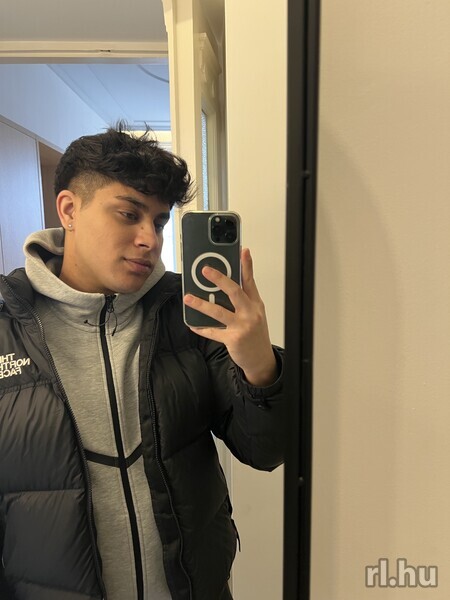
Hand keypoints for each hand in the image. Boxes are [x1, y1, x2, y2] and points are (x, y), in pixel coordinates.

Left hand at [183, 248, 277, 386]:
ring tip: (188, 297)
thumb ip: (242, 299)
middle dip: (220, 279)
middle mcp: (250, 312)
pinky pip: (213, 332)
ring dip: (202, 304)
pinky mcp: (233, 339)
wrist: (261, 359)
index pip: (250, 280)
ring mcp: (242, 326)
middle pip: (235, 292)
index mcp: (256, 303)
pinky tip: (192, 324)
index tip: (243, 250)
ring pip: (219, 312)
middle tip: (205, 270)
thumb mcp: (254, 313)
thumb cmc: (255, 333)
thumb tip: (223, 285)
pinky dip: (201, 328)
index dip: (246, 265)